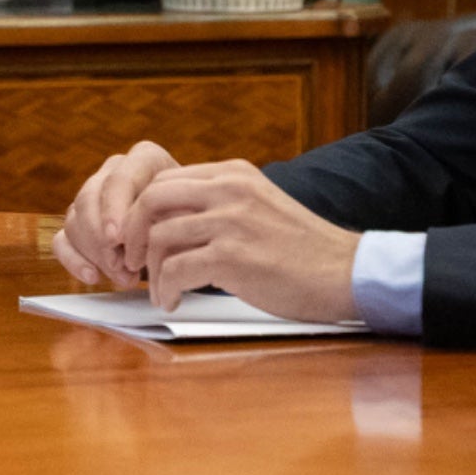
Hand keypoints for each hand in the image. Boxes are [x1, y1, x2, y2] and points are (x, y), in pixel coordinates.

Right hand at [54, 140, 181, 287]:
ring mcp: (93, 196)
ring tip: (127, 277)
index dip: (113, 210)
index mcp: (144, 159)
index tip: (117, 239)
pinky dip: (73, 260)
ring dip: (96, 254)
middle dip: (101, 238)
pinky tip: (93, 277)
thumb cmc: (194, 224)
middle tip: (122, 266)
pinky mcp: (80, 224)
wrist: (191, 236)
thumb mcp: (189, 220)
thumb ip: (163, 224)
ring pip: (74, 220)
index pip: (118, 179)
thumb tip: (133, 242)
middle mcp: (114, 171)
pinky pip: (62, 240)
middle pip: (89, 198)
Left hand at [122, 160, 361, 322]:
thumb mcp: (258, 206)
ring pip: (158, 237)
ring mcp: (230, 221)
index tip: (138, 238)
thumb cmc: (302, 250)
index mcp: (233, 173)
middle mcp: (229, 189)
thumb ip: (219, 205)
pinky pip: (175, 270)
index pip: (164, 180)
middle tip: (130, 261)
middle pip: (151, 199)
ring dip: (149, 270)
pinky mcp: (233, 257)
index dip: (141, 211)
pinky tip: (173, 301)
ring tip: (158, 290)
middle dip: (130, 233)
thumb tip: (170, 223)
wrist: (345, 272)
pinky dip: (165, 289)